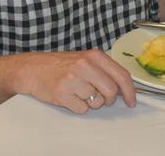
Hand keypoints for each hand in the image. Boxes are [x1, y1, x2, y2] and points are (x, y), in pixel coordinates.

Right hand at [15, 50, 135, 113]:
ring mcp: (74, 79)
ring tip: (79, 92)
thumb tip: (124, 88)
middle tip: (98, 96)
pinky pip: (82, 109)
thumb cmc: (60, 65)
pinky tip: (70, 96)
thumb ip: (104, 70)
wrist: (33, 68)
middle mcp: (85, 65)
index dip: (130, 91)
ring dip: (91, 102)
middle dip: (108, 99)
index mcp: (94, 56)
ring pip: (97, 103)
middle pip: (111, 92)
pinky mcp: (63, 93)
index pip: (121, 75)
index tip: (131, 101)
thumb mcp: (85, 59)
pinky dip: (78, 107)